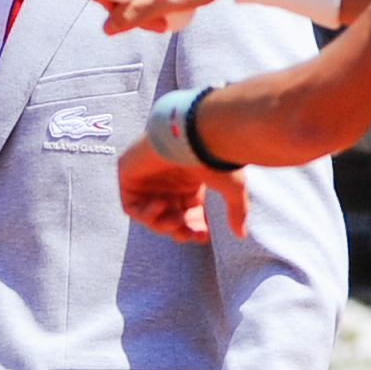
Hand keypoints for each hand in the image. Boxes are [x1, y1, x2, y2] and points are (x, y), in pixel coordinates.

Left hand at [118, 140, 246, 241]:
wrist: (191, 133)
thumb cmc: (212, 156)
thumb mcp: (231, 186)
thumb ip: (237, 210)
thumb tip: (241, 234)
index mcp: (190, 182)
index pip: (188, 213)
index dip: (194, 228)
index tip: (202, 236)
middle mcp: (168, 181)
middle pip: (169, 217)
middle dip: (179, 230)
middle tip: (188, 233)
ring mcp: (148, 179)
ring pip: (150, 216)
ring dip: (163, 224)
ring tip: (176, 219)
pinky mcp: (129, 176)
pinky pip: (131, 206)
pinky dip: (145, 213)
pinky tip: (160, 203)